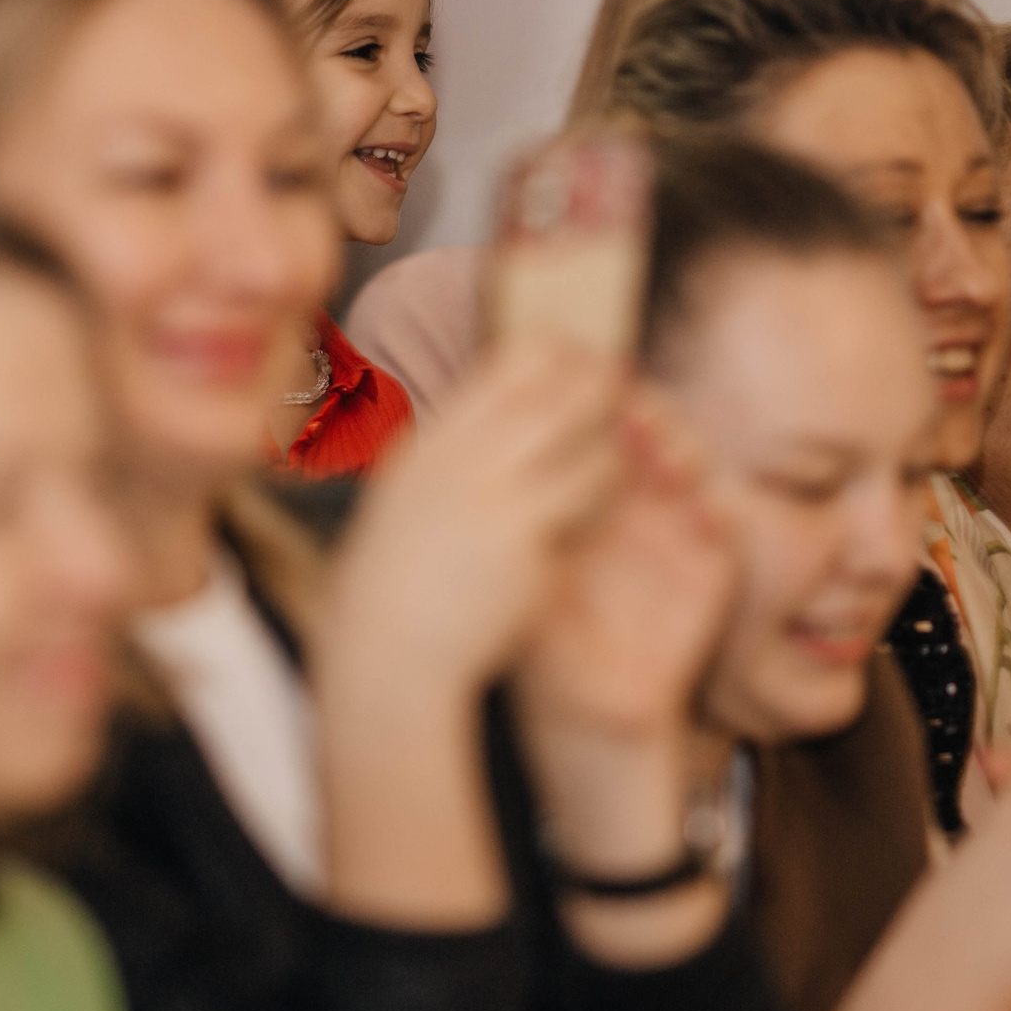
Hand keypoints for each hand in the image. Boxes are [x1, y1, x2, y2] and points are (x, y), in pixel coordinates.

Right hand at [322, 342, 623, 713]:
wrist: (387, 655)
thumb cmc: (399, 583)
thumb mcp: (411, 499)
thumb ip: (452, 456)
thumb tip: (498, 415)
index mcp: (432, 442)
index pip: (507, 365)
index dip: (553, 355)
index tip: (578, 361)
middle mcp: (460, 457)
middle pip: (551, 391)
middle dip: (595, 386)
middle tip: (624, 389)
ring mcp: (491, 494)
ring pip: (580, 440)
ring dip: (608, 445)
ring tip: (622, 456)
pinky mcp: (525, 538)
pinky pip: (586, 497)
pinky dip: (602, 497)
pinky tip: (602, 514)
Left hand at [513, 392, 731, 742]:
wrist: (583, 709)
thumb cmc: (539, 636)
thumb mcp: (519, 570)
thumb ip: (514, 515)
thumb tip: (477, 447)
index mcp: (584, 489)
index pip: (597, 419)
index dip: (595, 398)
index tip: (580, 399)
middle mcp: (633, 497)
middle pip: (652, 424)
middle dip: (647, 409)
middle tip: (629, 417)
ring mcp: (674, 526)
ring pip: (693, 461)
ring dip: (685, 450)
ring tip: (665, 463)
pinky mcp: (709, 566)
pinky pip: (727, 526)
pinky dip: (721, 511)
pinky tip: (702, 514)